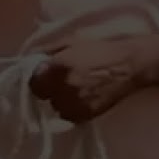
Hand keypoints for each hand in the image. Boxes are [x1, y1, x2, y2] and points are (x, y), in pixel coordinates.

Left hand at [28, 38, 152, 122]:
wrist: (131, 64)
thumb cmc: (99, 49)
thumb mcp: (69, 42)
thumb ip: (45, 51)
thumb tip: (28, 61)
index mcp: (58, 68)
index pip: (33, 84)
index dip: (38, 80)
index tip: (45, 76)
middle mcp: (64, 88)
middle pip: (44, 97)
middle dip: (50, 89)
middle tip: (62, 81)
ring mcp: (76, 103)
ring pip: (56, 108)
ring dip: (61, 100)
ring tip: (75, 90)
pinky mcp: (88, 115)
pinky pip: (70, 116)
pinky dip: (73, 109)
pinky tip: (83, 97)